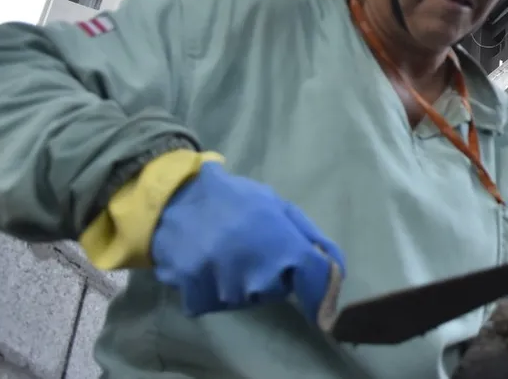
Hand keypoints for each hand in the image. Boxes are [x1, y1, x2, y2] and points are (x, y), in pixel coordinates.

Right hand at [151, 162, 346, 321]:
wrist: (171, 201)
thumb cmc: (232, 200)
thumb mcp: (277, 206)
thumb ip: (309, 237)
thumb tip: (336, 269)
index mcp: (281, 245)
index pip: (314, 278)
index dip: (321, 292)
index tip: (321, 306)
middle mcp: (256, 273)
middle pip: (277, 289)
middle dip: (272, 274)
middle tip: (251, 247)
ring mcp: (225, 288)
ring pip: (246, 299)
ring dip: (240, 282)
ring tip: (225, 252)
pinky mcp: (197, 298)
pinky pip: (216, 304)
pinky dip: (212, 289)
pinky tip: (206, 263)